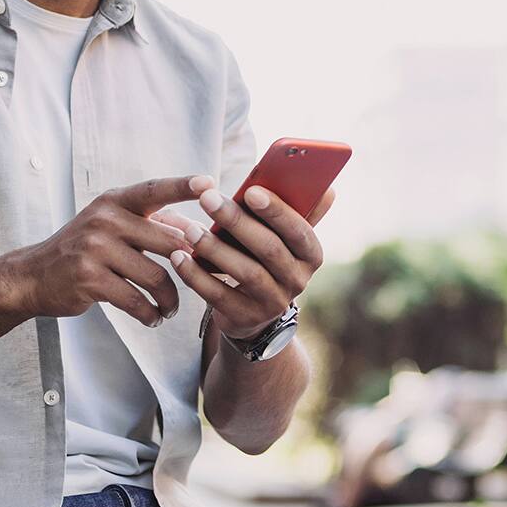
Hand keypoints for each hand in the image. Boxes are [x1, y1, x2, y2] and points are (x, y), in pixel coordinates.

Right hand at [4, 177, 199, 327]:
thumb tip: (197, 229)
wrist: (34, 276)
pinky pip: (136, 300)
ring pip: (156, 277)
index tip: (210, 183)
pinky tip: (152, 318)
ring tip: (170, 308)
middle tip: (200, 280)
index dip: (183, 186)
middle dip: (190, 265)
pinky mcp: (89, 279)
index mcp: (115, 201)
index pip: (155, 190)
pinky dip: (149, 314)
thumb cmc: (84, 249)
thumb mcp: (111, 226)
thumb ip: (150, 224)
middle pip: (168, 242)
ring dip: (170, 299)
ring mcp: (95, 248)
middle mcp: (105, 219)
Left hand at [153, 180, 334, 339]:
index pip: (300, 231)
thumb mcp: (283, 235)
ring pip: (245, 273)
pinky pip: (218, 295)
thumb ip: (300, 210)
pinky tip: (178, 257)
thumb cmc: (266, 256)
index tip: (250, 191)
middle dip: (237, 222)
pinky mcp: (244, 317)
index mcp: (311, 254)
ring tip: (189, 229)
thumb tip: (327, 188)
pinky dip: (196, 276)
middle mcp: (298, 280)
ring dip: (215, 249)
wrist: (254, 310)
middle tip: (208, 198)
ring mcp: (272, 302)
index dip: (277, 211)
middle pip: (268, 249)